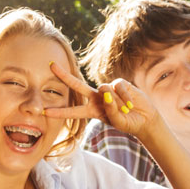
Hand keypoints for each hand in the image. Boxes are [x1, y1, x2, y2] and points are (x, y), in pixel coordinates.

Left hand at [43, 63, 162, 140]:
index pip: (73, 111)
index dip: (59, 112)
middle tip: (51, 66)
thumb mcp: (118, 121)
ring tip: (126, 110)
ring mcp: (107, 90)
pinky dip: (125, 97)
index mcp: (92, 111)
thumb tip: (105, 90)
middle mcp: (96, 98)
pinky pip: (118, 88)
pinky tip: (130, 103)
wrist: (145, 118)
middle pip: (77, 85)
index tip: (44, 111)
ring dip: (116, 103)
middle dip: (64, 76)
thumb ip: (110, 109)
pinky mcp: (119, 83)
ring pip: (104, 91)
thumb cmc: (128, 122)